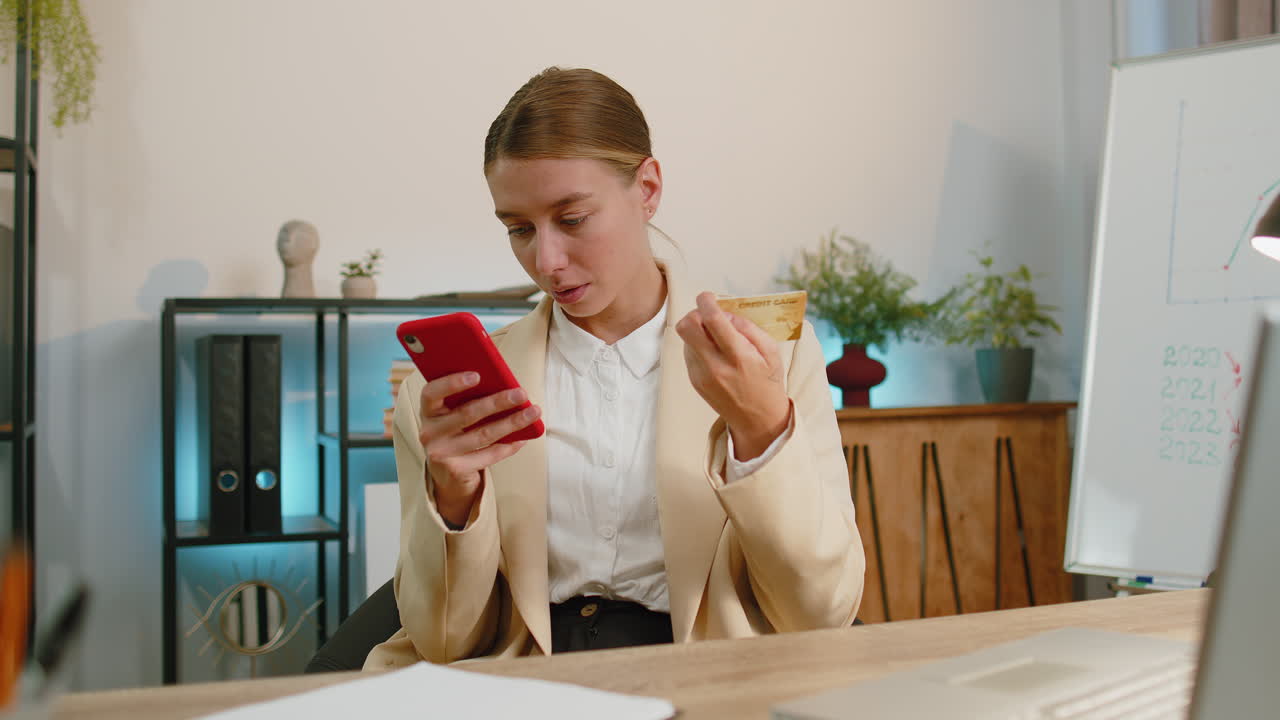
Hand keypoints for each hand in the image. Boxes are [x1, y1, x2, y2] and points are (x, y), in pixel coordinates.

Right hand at [417, 372, 541, 526]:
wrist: (446, 474)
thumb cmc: (455, 432)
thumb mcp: (452, 414)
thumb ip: (466, 399)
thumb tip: (503, 384)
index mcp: (427, 411)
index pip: (431, 393)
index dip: (452, 383)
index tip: (477, 375)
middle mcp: (429, 432)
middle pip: (467, 413)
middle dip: (498, 402)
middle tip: (521, 394)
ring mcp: (441, 453)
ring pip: (484, 435)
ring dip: (512, 423)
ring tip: (533, 412)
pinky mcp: (456, 470)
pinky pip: (489, 455)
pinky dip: (509, 445)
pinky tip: (524, 436)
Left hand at [676, 292, 791, 460]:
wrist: (758, 420)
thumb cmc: (768, 381)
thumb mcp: (770, 351)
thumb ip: (748, 327)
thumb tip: (724, 312)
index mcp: (738, 356)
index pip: (712, 320)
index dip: (706, 301)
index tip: (708, 296)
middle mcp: (716, 366)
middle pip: (686, 327)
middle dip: (695, 313)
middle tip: (709, 315)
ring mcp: (701, 375)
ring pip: (685, 338)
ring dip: (698, 331)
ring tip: (718, 339)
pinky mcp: (694, 381)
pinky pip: (689, 353)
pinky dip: (699, 346)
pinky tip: (715, 354)